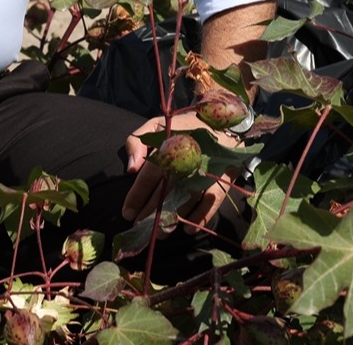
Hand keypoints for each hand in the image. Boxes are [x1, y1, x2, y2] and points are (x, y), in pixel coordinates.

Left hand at [121, 111, 236, 225]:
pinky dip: (200, 218)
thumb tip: (131, 169)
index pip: (149, 176)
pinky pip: (211, 203)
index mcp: (169, 147)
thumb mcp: (157, 125)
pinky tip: (188, 229)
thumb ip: (137, 141)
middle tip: (140, 228)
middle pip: (165, 193)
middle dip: (150, 213)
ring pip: (186, 202)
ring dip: (172, 220)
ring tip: (160, 232)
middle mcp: (187, 161)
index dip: (136, 196)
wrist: (225, 119)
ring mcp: (206, 171)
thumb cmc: (184, 126)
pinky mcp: (224, 179)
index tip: (127, 213)